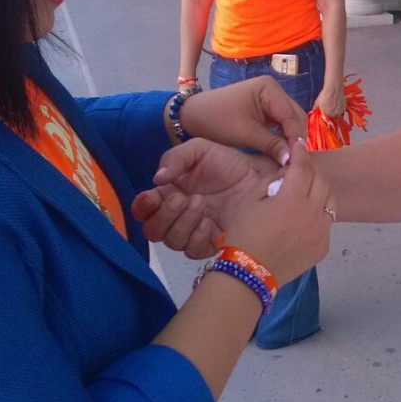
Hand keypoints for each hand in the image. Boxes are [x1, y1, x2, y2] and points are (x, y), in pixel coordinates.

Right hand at [132, 139, 279, 258]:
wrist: (258, 175)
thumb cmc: (228, 161)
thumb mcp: (200, 150)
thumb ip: (175, 159)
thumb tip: (157, 179)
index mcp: (169, 193)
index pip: (143, 209)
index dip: (142, 207)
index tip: (153, 197)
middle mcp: (177, 216)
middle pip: (153, 230)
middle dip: (164, 215)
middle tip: (182, 198)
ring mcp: (194, 231)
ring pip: (172, 241)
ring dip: (182, 223)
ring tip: (200, 203)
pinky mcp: (212, 243)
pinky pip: (194, 250)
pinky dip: (197, 236)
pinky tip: (209, 221)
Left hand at [177, 77, 306, 164]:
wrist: (193, 116)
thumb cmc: (217, 121)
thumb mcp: (246, 134)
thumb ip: (272, 145)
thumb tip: (292, 160)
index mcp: (269, 88)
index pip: (291, 115)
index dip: (297, 137)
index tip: (299, 159)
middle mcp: (273, 89)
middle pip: (294, 116)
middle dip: (296, 138)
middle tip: (298, 161)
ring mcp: (269, 98)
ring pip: (289, 121)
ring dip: (290, 138)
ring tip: (292, 158)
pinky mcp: (264, 108)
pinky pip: (280, 123)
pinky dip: (282, 136)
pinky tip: (283, 150)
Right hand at [222, 145, 331, 285]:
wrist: (249, 273)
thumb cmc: (244, 234)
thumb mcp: (249, 200)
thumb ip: (271, 180)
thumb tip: (287, 170)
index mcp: (293, 199)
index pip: (303, 167)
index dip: (301, 153)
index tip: (299, 145)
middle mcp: (313, 213)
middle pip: (321, 181)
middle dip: (311, 171)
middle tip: (301, 170)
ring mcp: (321, 231)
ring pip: (330, 201)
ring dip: (320, 191)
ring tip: (307, 192)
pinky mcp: (323, 247)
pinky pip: (326, 223)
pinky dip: (318, 215)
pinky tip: (304, 218)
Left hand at [313, 82, 345, 118]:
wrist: (333, 88)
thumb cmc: (324, 95)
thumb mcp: (317, 101)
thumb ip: (314, 108)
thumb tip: (312, 111)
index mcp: (326, 114)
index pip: (326, 119)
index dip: (325, 115)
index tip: (325, 112)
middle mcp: (333, 114)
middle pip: (332, 117)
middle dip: (330, 114)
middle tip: (330, 108)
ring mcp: (339, 112)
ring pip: (337, 114)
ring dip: (336, 112)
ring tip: (334, 105)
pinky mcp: (344, 108)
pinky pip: (342, 110)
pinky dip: (340, 108)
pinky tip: (338, 103)